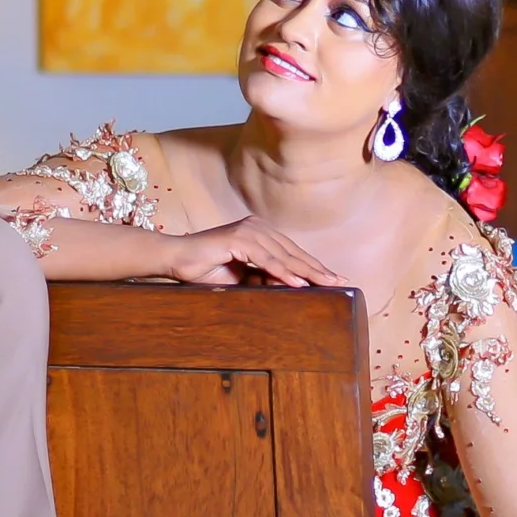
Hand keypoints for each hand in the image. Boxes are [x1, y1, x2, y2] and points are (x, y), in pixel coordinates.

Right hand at [161, 215, 342, 288]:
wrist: (176, 259)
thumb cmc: (205, 270)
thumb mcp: (242, 279)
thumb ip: (264, 280)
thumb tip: (292, 289)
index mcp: (260, 234)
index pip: (292, 253)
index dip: (313, 267)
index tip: (334, 280)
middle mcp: (257, 227)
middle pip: (293, 253)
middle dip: (318, 269)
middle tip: (340, 282)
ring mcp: (248, 230)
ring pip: (284, 256)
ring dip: (306, 272)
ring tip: (326, 284)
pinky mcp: (237, 238)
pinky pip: (265, 259)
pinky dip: (283, 272)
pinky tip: (299, 283)